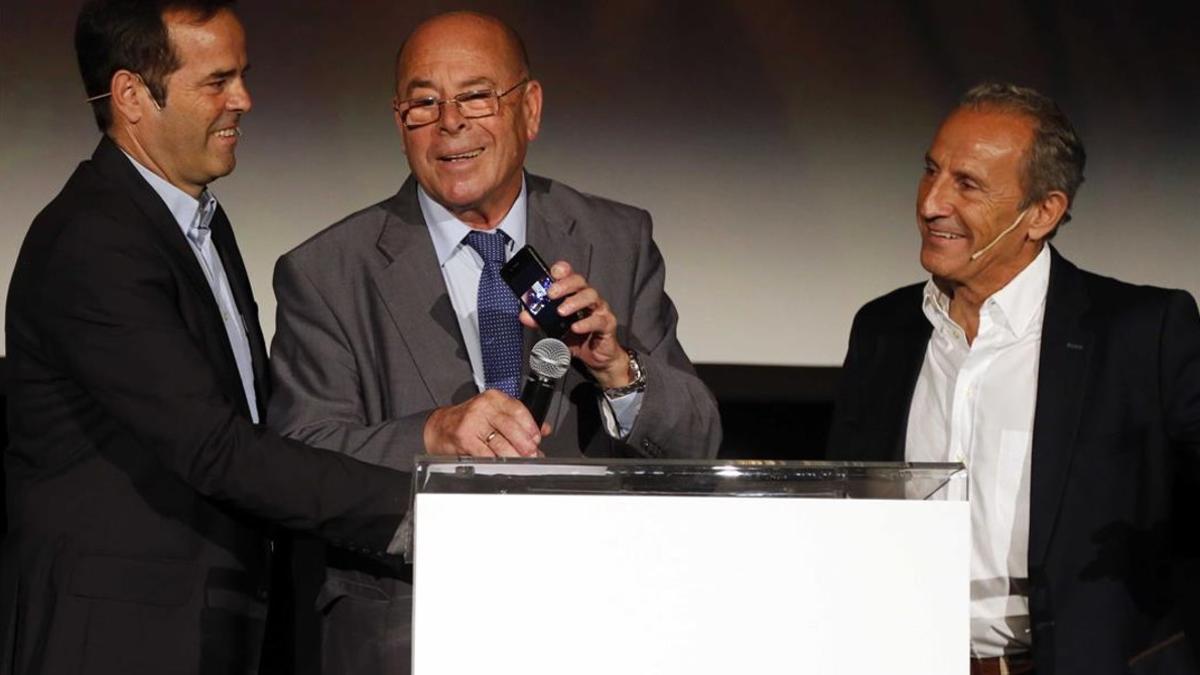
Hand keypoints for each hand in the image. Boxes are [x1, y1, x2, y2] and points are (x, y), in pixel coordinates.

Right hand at [422, 390, 545, 456]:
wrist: (439, 427)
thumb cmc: (469, 420)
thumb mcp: (494, 412)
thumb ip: (519, 419)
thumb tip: (544, 429)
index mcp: (493, 398)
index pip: (518, 409)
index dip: (530, 426)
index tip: (537, 439)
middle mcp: (483, 407)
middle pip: (511, 427)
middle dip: (525, 444)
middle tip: (533, 454)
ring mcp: (472, 423)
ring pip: (500, 443)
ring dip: (515, 456)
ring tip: (522, 462)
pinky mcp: (465, 439)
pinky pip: (487, 455)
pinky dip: (498, 462)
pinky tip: (504, 465)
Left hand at [519, 260, 631, 388]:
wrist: (596, 357)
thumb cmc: (577, 338)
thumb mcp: (554, 329)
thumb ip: (539, 321)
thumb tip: (524, 316)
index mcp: (575, 294)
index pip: (570, 275)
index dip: (563, 270)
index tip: (553, 272)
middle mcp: (588, 298)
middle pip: (580, 281)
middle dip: (564, 284)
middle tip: (551, 294)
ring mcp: (600, 309)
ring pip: (591, 296)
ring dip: (574, 301)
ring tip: (561, 311)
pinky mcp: (607, 324)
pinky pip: (598, 320)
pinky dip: (586, 323)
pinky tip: (576, 327)